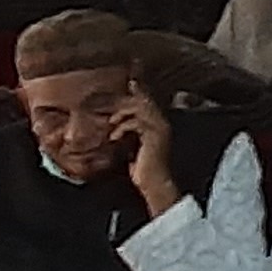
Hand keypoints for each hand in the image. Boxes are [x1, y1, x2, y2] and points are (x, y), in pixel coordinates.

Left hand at [118, 86, 177, 214]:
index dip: (136, 93)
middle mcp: (162, 123)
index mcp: (158, 124)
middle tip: (109, 109)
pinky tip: (114, 136)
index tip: (124, 86)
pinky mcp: (154, 136)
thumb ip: (130, 132)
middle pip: (143, 101)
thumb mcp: (134, 146)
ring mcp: (159, 129)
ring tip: (111, 124)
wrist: (154, 184)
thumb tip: (117, 124)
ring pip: (140, 109)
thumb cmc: (144, 168)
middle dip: (124, 102)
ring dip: (122, 114)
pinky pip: (136, 122)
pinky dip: (122, 127)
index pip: (146, 102)